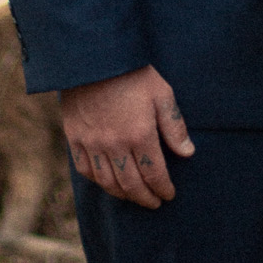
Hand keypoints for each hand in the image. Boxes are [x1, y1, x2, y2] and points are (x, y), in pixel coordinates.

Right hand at [59, 66, 193, 208]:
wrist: (93, 58)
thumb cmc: (132, 74)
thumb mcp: (162, 94)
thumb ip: (174, 126)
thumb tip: (187, 153)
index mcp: (140, 135)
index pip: (154, 174)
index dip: (163, 189)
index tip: (169, 195)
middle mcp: (114, 145)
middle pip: (131, 185)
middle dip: (145, 198)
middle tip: (154, 203)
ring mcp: (92, 143)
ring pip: (107, 182)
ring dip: (123, 194)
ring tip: (133, 196)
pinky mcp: (75, 137)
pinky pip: (85, 169)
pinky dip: (97, 181)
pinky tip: (107, 182)